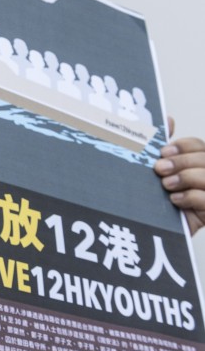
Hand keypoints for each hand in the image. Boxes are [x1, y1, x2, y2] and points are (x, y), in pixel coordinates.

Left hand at [154, 118, 204, 234]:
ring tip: (166, 185)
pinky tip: (175, 200)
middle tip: (159, 169)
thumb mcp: (158, 172)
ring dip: (185, 178)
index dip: (183, 146)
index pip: (198, 145)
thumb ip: (163, 147)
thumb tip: (168, 119)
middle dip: (182, 162)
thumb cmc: (156, 199)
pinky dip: (191, 197)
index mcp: (195, 163)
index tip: (162, 151)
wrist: (152, 232)